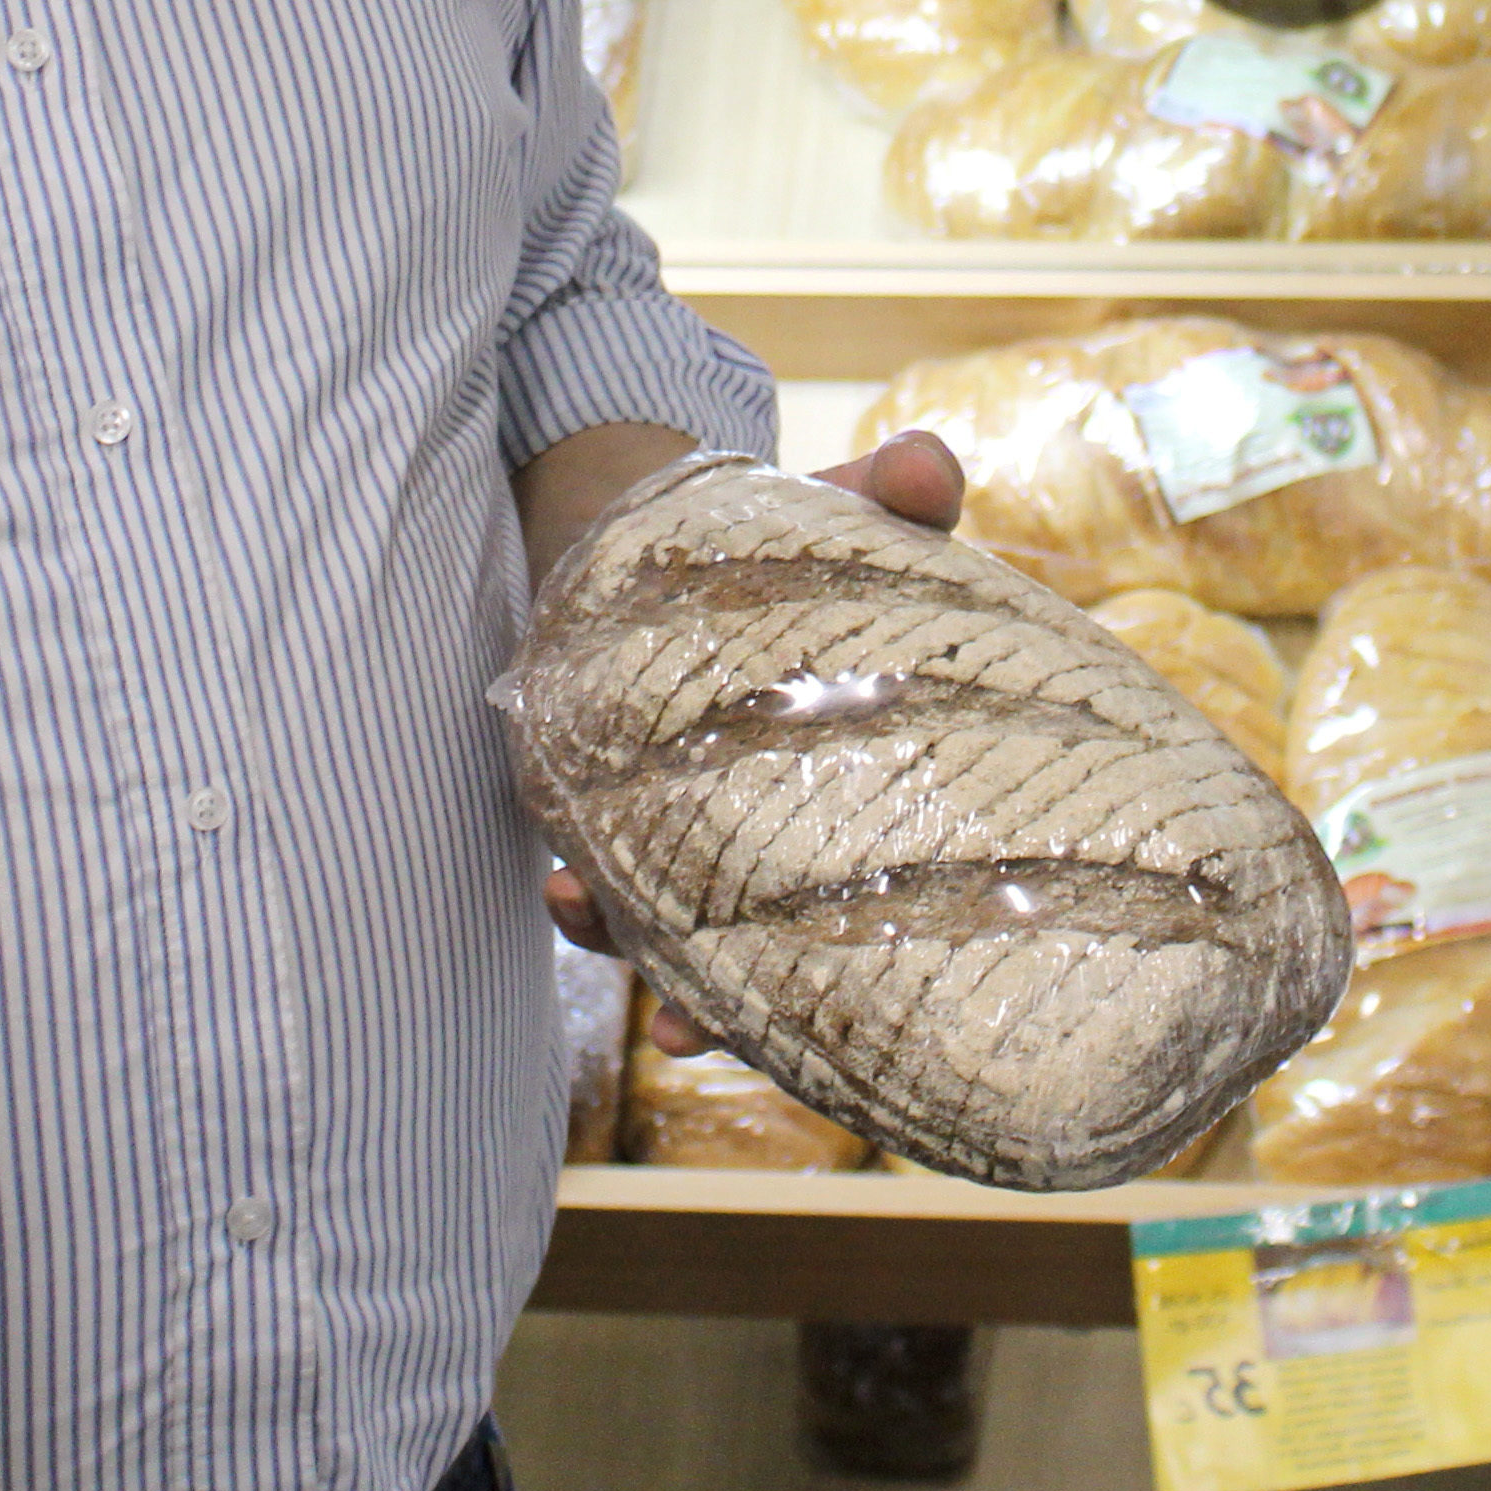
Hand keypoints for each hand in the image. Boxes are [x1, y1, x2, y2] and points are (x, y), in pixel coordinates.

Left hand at [548, 430, 963, 1048]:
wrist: (678, 532)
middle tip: (687, 1029)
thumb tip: (930, 461)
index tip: (852, 999)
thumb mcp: (847, 516)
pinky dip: (589, 894)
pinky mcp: (629, 817)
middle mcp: (789, 839)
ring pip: (680, 931)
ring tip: (587, 915)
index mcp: (864, 791)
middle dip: (725, 1008)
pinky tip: (560, 877)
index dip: (862, 965)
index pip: (881, 901)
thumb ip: (892, 494)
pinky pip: (613, 881)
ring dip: (633, 946)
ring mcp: (707, 837)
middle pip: (771, 955)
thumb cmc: (796, 544)